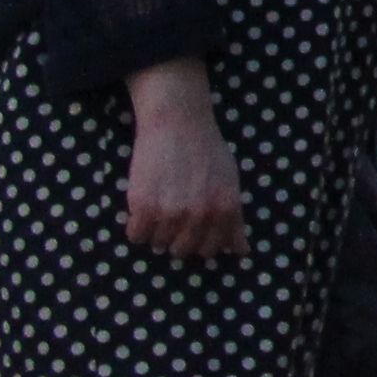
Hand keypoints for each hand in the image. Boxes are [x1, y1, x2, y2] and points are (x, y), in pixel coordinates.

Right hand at [124, 60, 244, 258]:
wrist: (177, 123)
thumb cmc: (206, 151)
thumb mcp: (230, 183)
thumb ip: (234, 220)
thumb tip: (241, 252)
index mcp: (224, 210)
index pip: (209, 250)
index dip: (197, 241)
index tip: (190, 228)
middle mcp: (200, 216)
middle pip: (181, 251)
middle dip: (175, 237)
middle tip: (172, 214)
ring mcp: (171, 213)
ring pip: (157, 243)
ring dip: (155, 229)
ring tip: (159, 202)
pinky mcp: (144, 206)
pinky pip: (135, 235)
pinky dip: (136, 225)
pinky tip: (143, 205)